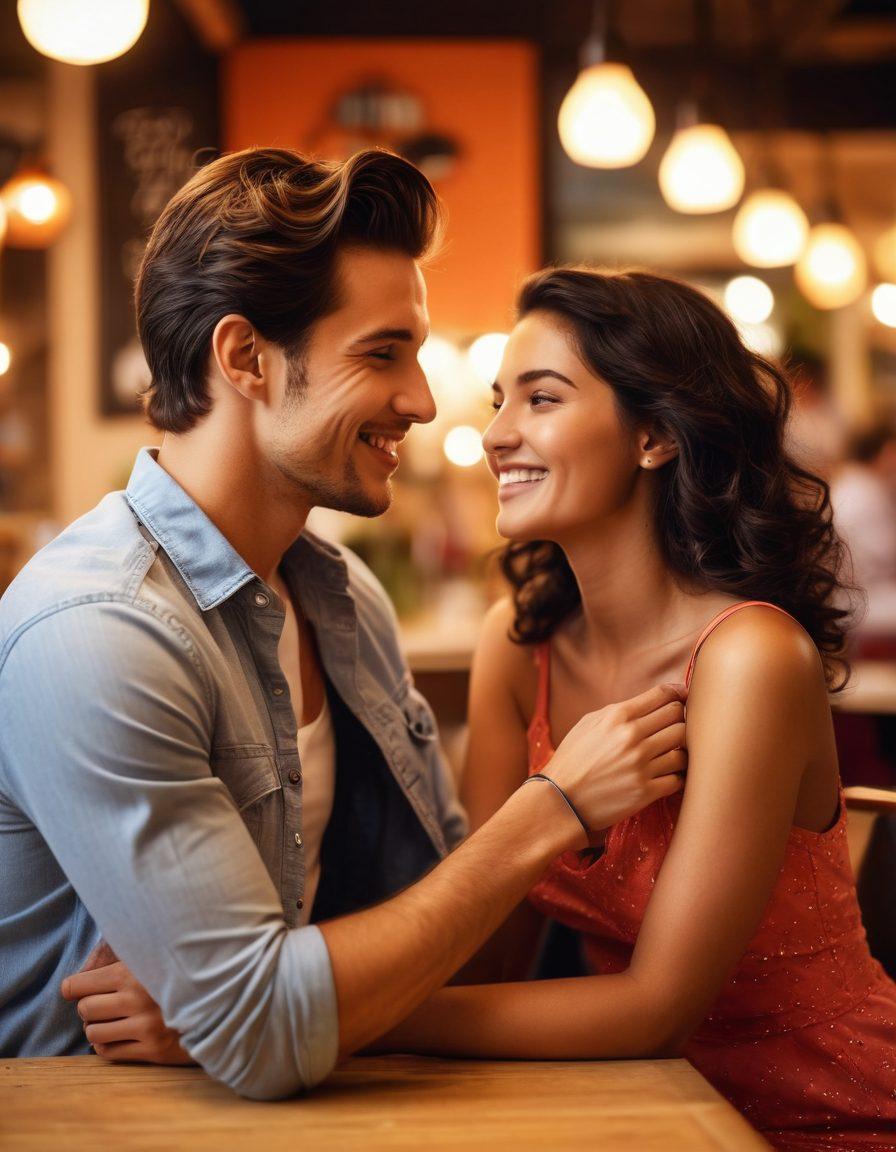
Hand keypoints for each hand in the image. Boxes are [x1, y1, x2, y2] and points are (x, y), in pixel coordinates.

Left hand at [60, 941, 192, 1064]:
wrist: (219, 1002)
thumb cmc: (180, 974)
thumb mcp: (154, 957)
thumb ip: (125, 957)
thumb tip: (84, 968)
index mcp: (133, 972)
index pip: (79, 985)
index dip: (72, 988)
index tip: (73, 989)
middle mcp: (137, 1000)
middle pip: (85, 1009)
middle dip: (88, 1007)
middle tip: (101, 1003)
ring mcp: (146, 1027)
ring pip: (94, 1033)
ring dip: (97, 1027)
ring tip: (111, 1020)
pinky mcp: (153, 1050)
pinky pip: (109, 1052)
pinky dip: (107, 1044)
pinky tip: (119, 1034)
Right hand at [543, 683, 685, 838]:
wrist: (560, 799)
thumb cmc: (573, 758)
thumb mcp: (589, 723)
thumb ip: (619, 711)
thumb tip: (651, 704)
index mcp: (618, 716)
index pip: (663, 695)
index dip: (678, 694)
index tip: (682, 698)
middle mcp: (632, 737)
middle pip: (678, 718)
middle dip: (679, 721)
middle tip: (672, 729)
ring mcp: (641, 765)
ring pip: (683, 749)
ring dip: (679, 750)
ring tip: (670, 754)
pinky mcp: (646, 791)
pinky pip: (678, 778)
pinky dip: (676, 776)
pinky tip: (667, 775)